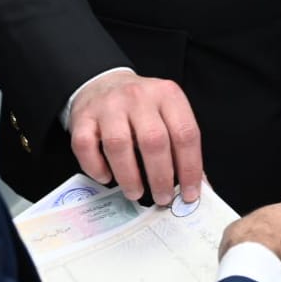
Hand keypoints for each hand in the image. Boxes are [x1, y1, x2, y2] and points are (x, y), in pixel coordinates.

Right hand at [69, 70, 201, 206]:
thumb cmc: (141, 107)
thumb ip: (181, 146)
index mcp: (167, 94)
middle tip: (162, 198)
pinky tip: (106, 177)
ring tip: (136, 193)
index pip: (185, 133)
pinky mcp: (83, 117)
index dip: (190, 168)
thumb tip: (197, 187)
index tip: (190, 194)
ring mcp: (109, 105)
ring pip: (119, 145)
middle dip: (160, 177)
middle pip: (154, 141)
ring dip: (129, 177)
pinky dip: (96, 168)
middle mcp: (139, 96)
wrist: (104, 83)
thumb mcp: (168, 114)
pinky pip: (86, 146)